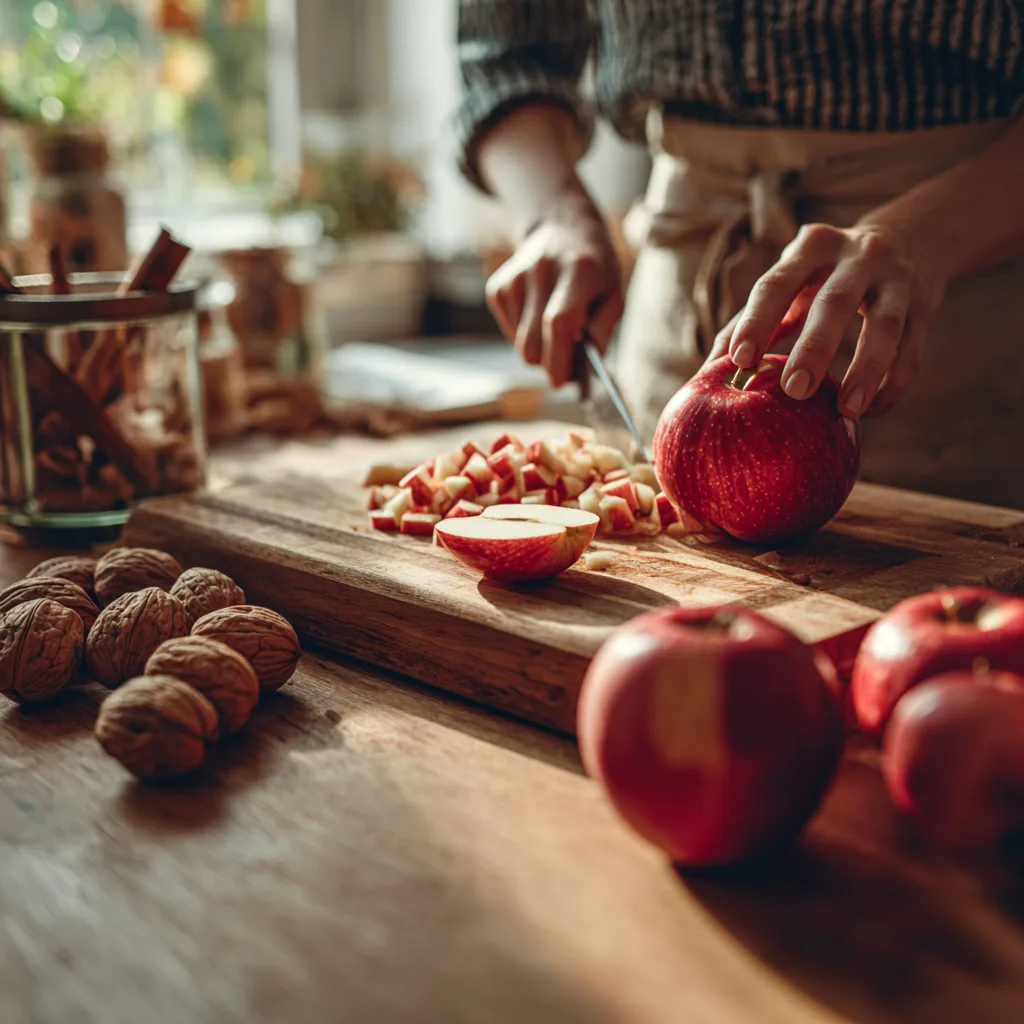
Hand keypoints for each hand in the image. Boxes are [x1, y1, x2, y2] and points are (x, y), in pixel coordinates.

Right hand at [486, 182, 623, 386]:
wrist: (561, 227)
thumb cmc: (595, 268)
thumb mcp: (614, 292)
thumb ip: (604, 327)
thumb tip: (586, 362)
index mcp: (578, 270)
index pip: (558, 324)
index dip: (559, 359)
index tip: (564, 380)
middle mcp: (542, 270)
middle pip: (533, 343)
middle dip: (550, 363)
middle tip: (568, 359)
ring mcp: (515, 278)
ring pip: (519, 344)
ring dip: (539, 349)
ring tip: (556, 330)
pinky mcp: (497, 286)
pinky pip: (509, 333)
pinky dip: (525, 335)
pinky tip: (538, 315)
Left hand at [707, 221, 947, 416]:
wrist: (909, 236)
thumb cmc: (826, 272)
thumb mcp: (792, 280)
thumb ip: (754, 319)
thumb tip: (709, 370)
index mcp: (811, 247)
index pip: (776, 283)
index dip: (757, 321)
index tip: (739, 360)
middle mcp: (857, 255)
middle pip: (834, 303)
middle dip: (814, 348)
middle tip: (793, 390)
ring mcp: (896, 278)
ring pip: (885, 326)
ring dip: (866, 369)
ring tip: (847, 410)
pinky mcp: (925, 304)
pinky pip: (912, 348)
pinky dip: (893, 381)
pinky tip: (873, 409)